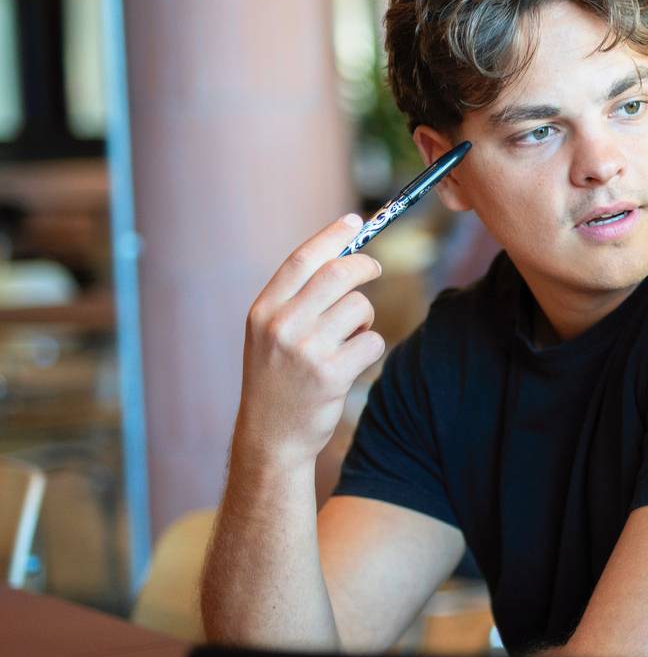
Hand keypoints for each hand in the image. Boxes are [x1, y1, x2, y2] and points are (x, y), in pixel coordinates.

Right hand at [234, 214, 386, 469]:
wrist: (271, 435)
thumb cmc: (277, 378)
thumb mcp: (269, 333)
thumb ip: (296, 298)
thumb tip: (340, 256)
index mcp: (263, 310)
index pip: (302, 260)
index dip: (332, 236)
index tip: (355, 221)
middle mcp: (280, 325)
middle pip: (338, 274)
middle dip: (364, 266)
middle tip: (375, 268)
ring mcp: (305, 350)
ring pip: (360, 308)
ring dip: (365, 318)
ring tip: (349, 336)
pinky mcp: (330, 375)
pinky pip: (372, 341)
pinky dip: (370, 347)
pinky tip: (352, 362)